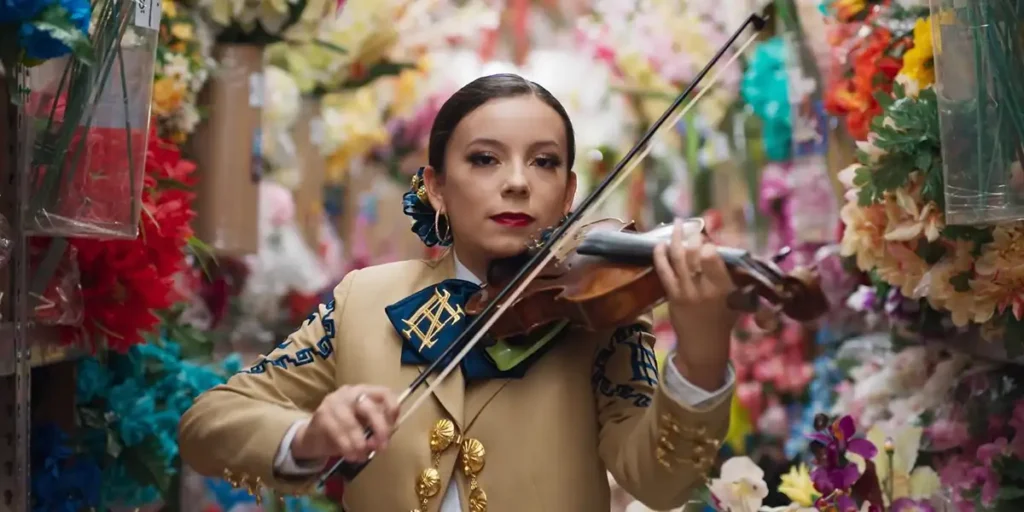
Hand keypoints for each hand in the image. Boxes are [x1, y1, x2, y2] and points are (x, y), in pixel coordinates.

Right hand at [291, 385, 398, 462]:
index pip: (384, 393)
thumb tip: (382, 441)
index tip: (393, 427)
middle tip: (382, 447)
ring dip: (360, 444)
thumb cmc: (344, 431)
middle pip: (369, 407)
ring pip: (352, 423)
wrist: (313, 437)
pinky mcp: (321, 415)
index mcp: (364, 392)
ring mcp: (334, 402)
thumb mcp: (364, 427)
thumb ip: (376, 430)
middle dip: (379, 429)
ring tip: (362, 456)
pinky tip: (351, 456)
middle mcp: (350, 393)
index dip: (392, 409)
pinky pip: (338, 433)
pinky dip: (347, 448)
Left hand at [652, 218, 738, 389]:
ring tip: (677, 223)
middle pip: (693, 254)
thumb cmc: (723, 317)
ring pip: (678, 258)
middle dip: (692, 236)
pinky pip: (664, 271)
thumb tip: (719, 248)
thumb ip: (729, 275)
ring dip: (676, 238)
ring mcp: (686, 291)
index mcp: (723, 287)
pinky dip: (660, 256)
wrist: (704, 342)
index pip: (712, 257)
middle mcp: (704, 287)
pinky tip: (659, 244)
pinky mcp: (672, 295)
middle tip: (691, 226)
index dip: (707, 244)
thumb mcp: (736, 297)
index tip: (707, 238)